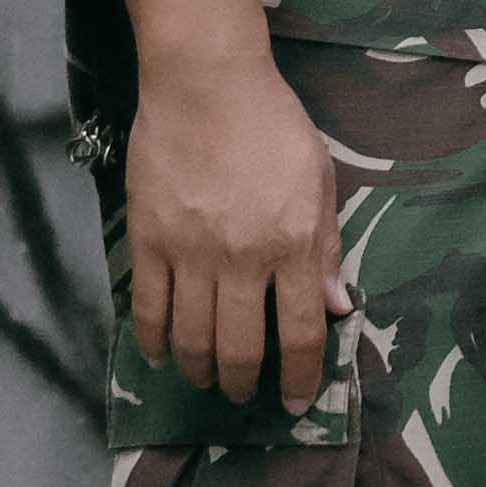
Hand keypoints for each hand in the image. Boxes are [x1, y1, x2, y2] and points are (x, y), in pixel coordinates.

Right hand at [127, 54, 353, 407]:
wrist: (206, 84)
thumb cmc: (273, 126)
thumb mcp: (319, 181)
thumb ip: (326, 247)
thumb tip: (337, 308)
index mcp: (292, 244)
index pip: (298, 333)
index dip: (298, 378)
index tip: (293, 402)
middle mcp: (241, 258)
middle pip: (239, 349)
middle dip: (242, 384)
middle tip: (242, 393)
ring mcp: (189, 253)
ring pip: (191, 339)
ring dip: (200, 371)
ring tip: (206, 379)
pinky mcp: (148, 242)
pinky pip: (148, 309)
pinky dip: (154, 342)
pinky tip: (163, 354)